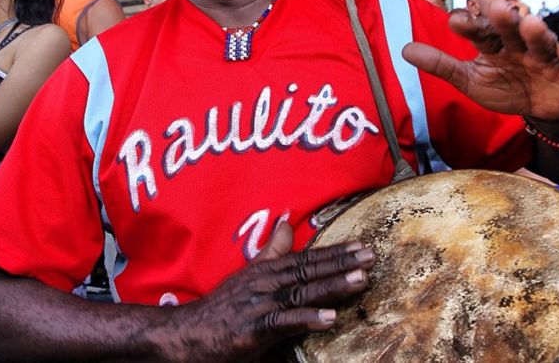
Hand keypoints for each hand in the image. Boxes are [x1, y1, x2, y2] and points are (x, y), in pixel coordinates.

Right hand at [169, 222, 374, 361]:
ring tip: (361, 280)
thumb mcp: (247, 274)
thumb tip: (287, 222)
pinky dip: (306, 318)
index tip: (362, 246)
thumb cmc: (221, 308)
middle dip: (342, 263)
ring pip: (301, 292)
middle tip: (372, 256)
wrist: (187, 335)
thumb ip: (271, 251)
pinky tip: (329, 317)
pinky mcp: (252, 330)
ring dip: (332, 286)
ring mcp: (259, 305)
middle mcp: (265, 283)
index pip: (307, 258)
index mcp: (267, 271)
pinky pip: (284, 323)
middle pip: (309, 270)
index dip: (335, 252)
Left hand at [403, 5, 558, 120]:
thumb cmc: (504, 88)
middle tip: (495, 9)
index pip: (478, 31)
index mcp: (492, 44)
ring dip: (535, 31)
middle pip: (509, 28)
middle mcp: (517, 43)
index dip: (468, 25)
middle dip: (503, 19)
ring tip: (529, 23)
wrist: (539, 108)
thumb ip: (441, 65)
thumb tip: (405, 50)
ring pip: (540, 39)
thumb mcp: (469, 80)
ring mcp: (543, 54)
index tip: (454, 20)